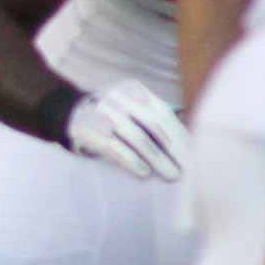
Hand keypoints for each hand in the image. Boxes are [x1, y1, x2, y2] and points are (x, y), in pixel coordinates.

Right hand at [64, 78, 190, 182]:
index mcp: (133, 89)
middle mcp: (118, 97)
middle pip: (154, 124)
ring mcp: (104, 113)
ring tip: (171, 175)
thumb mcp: (130, 106)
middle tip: (188, 169)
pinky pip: (118, 149)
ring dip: (158, 160)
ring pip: (138, 138)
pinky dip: (133, 162)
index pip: (164, 112)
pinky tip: (144, 174)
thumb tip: (189, 144)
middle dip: (174, 149)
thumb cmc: (112, 115)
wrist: (69, 113)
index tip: (195, 154)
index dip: (181, 135)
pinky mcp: (92, 131)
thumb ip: (154, 118)